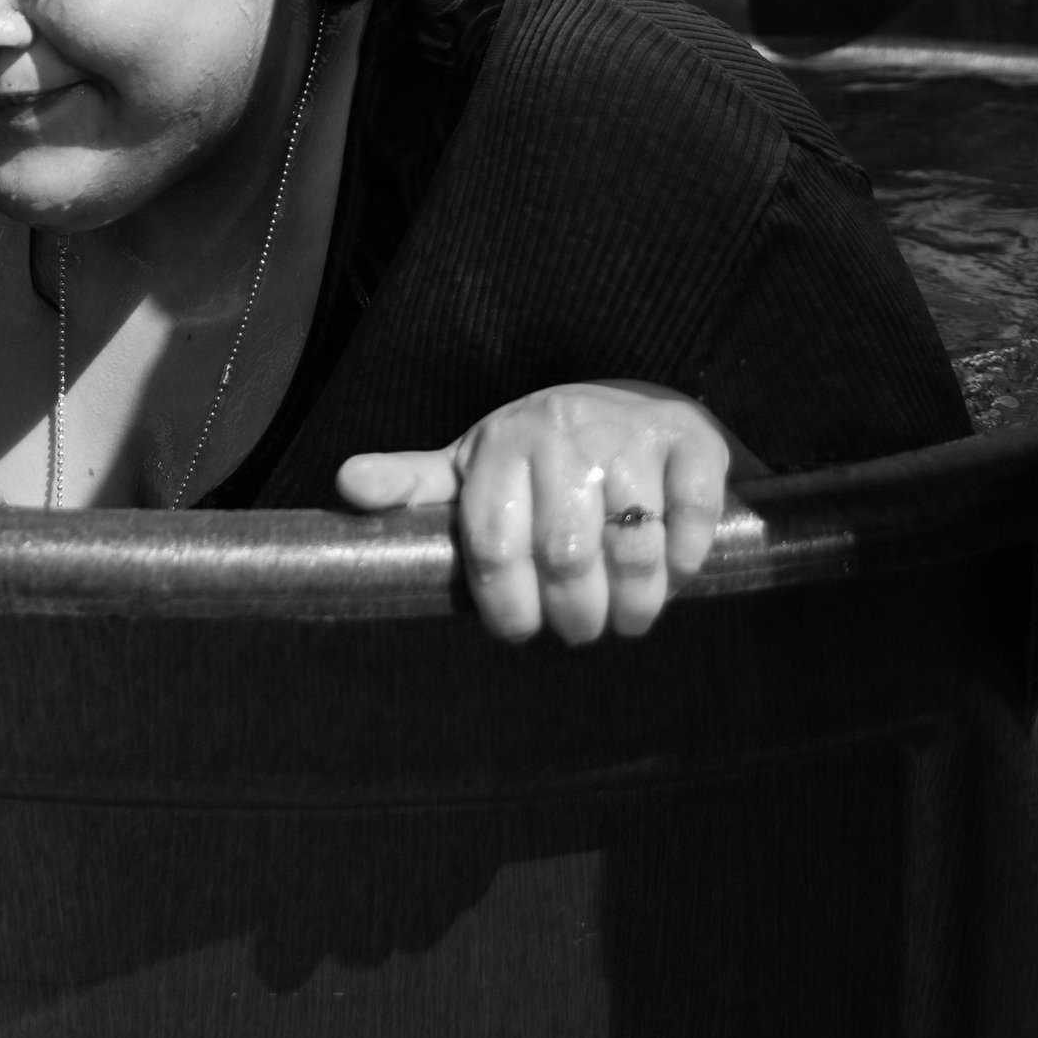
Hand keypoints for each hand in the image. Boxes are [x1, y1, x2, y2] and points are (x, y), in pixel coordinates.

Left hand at [336, 383, 742, 644]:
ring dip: (635, 602)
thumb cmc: (538, 457)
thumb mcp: (470, 467)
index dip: (506, 605)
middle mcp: (562, 430)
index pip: (492, 543)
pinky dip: (688, 559)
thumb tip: (346, 484)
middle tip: (580, 632)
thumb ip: (412, 484)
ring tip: (628, 618)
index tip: (519, 631)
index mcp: (501, 445)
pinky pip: (691, 517)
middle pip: (565, 555)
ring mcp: (630, 432)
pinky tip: (676, 569)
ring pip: (632, 545)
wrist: (628, 405)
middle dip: (575, 615)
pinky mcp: (690, 439)